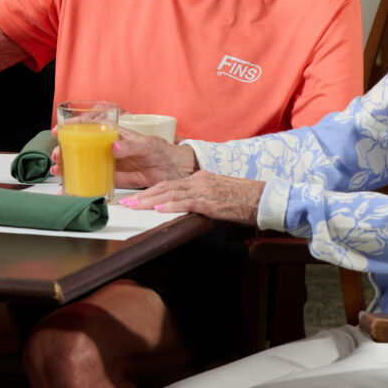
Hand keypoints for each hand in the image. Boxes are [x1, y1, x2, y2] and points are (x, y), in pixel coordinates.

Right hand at [51, 128, 197, 188]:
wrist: (176, 170)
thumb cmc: (163, 151)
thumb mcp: (147, 145)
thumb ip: (131, 146)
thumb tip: (114, 147)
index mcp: (116, 134)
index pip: (91, 126)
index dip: (74, 128)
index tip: (58, 131)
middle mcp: (111, 147)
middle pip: (84, 146)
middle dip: (66, 150)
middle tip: (56, 156)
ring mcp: (112, 163)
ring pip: (87, 163)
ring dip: (71, 166)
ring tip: (59, 171)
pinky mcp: (117, 178)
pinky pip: (98, 180)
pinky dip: (85, 184)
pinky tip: (73, 187)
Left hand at [119, 171, 263, 223]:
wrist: (262, 198)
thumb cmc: (241, 198)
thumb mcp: (215, 193)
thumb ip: (198, 197)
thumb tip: (181, 205)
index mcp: (198, 178)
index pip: (167, 183)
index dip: (148, 191)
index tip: (134, 198)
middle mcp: (197, 181)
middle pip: (164, 186)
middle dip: (143, 195)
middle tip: (126, 203)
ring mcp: (204, 190)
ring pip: (171, 193)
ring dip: (150, 200)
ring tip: (135, 206)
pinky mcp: (211, 201)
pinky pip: (188, 202)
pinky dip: (172, 205)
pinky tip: (160, 208)